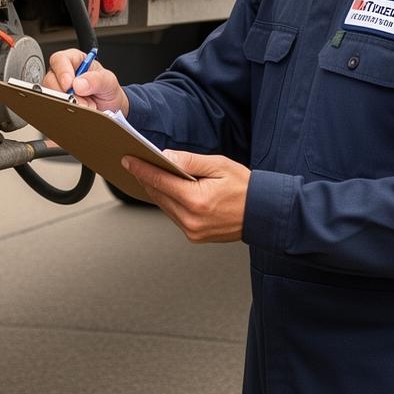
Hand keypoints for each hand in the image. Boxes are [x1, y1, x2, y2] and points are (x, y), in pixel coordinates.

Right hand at [43, 49, 129, 114]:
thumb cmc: (107, 89)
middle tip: (82, 101)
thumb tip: (79, 84)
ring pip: (51, 95)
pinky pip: (54, 106)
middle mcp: (62, 73)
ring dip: (68, 103)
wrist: (109, 107)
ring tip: (85, 105)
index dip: (62, 72)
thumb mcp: (109, 81)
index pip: (60, 59)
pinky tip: (78, 111)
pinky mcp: (57, 102)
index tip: (69, 85)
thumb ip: (96, 80)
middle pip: (51, 79)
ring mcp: (57, 88)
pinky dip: (66, 111)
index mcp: (74, 60)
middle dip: (67, 93)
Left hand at [122, 150, 249, 243]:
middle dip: (146, 178)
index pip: (160, 181)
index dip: (142, 169)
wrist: (264, 213)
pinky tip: (169, 190)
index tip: (128, 160)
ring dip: (157, 190)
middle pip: (158, 195)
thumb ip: (190, 161)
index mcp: (196, 200)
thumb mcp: (219, 166)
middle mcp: (191, 219)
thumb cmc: (245, 187)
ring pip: (164, 206)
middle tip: (136, 162)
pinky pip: (174, 216)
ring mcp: (192, 231)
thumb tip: (166, 157)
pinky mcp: (194, 236)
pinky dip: (169, 202)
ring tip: (150, 174)